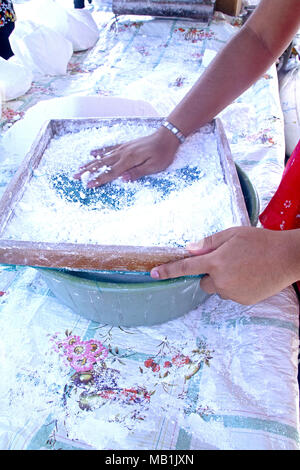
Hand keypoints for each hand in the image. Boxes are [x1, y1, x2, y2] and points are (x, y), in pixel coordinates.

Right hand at [73, 126, 179, 187]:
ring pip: (102, 157)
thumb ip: (137, 173)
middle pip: (102, 164)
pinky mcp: (125, 145)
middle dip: (88, 171)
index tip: (88, 185)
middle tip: (75, 176)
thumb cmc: (163, 154)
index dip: (99, 180)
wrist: (167, 136)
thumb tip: (123, 179)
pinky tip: (92, 153)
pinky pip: (109, 149)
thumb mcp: (154, 167)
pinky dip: (99, 151)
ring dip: (90, 163)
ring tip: (79, 167)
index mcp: (129, 160)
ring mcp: (123, 148)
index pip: (111, 173)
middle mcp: (123, 153)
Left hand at [150, 227, 299, 304]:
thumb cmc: (260, 241)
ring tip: (244, 267)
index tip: (153, 274)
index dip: (168, 270)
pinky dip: (236, 287)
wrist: (287, 258)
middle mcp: (222, 280)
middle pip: (204, 281)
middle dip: (210, 273)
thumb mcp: (233, 234)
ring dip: (224, 280)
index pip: (186, 267)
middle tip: (228, 261)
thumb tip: (190, 249)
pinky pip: (232, 294)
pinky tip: (250, 276)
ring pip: (219, 288)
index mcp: (216, 261)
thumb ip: (209, 242)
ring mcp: (233, 293)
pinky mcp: (243, 301)